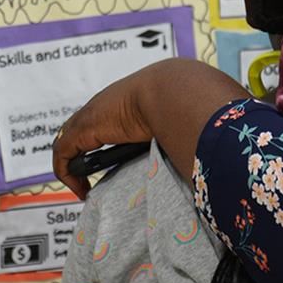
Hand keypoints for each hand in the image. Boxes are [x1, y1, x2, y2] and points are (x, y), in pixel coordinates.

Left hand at [53, 58, 247, 197]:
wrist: (177, 92)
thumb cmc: (191, 105)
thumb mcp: (194, 124)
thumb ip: (198, 136)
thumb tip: (218, 157)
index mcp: (136, 103)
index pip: (115, 122)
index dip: (112, 144)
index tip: (122, 166)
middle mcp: (112, 107)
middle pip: (89, 133)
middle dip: (90, 157)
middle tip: (100, 182)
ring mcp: (96, 116)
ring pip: (74, 143)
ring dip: (78, 167)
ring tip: (88, 189)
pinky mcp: (85, 127)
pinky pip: (64, 152)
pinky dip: (68, 172)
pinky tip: (82, 190)